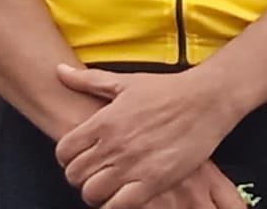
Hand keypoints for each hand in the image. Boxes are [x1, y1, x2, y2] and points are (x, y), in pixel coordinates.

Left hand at [54, 65, 239, 206]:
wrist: (207, 99)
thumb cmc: (168, 90)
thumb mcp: (126, 81)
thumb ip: (88, 80)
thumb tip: (59, 71)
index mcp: (104, 121)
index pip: (64, 152)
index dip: (68, 158)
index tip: (82, 157)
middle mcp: (114, 145)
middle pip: (75, 176)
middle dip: (82, 177)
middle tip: (97, 172)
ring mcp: (132, 165)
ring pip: (92, 194)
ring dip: (98, 193)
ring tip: (111, 186)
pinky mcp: (153, 181)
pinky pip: (119, 206)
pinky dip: (117, 204)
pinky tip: (127, 194)